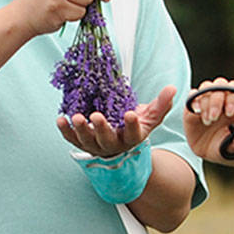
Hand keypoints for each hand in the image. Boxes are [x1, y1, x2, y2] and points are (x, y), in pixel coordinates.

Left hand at [57, 85, 176, 156]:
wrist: (119, 143)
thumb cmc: (134, 126)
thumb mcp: (150, 117)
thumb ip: (161, 104)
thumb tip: (172, 88)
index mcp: (132, 137)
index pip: (133, 133)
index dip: (131, 125)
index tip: (130, 114)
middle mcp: (113, 144)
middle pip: (107, 139)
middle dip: (102, 128)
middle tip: (97, 116)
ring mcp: (96, 145)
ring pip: (88, 141)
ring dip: (81, 129)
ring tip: (78, 117)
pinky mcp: (82, 143)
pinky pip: (72, 138)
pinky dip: (66, 130)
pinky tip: (61, 119)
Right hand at [182, 78, 233, 160]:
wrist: (210, 151)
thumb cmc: (226, 146)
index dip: (232, 99)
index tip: (230, 114)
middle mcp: (220, 99)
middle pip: (220, 84)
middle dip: (217, 100)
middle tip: (215, 117)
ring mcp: (205, 101)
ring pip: (205, 87)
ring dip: (206, 102)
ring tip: (207, 120)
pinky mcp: (191, 107)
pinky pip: (191, 97)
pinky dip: (193, 101)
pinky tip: (196, 112)